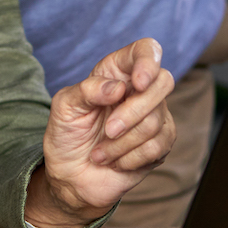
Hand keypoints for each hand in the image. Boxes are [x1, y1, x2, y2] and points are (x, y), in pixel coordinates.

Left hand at [26, 38, 175, 227]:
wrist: (70, 177)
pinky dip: (130, 157)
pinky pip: (158, 146)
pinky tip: (115, 161)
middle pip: (162, 82)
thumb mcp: (65, 107)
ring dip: (122, 143)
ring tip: (100, 153)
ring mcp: (154, 116)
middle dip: (133, 111)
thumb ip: (87, 90)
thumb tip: (118, 87)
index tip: (138, 83)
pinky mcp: (160, 144)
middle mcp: (140, 90)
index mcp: (117, 72)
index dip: (148, 61)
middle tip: (108, 130)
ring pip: (155, 120)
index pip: (145, 50)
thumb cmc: (67, 135)